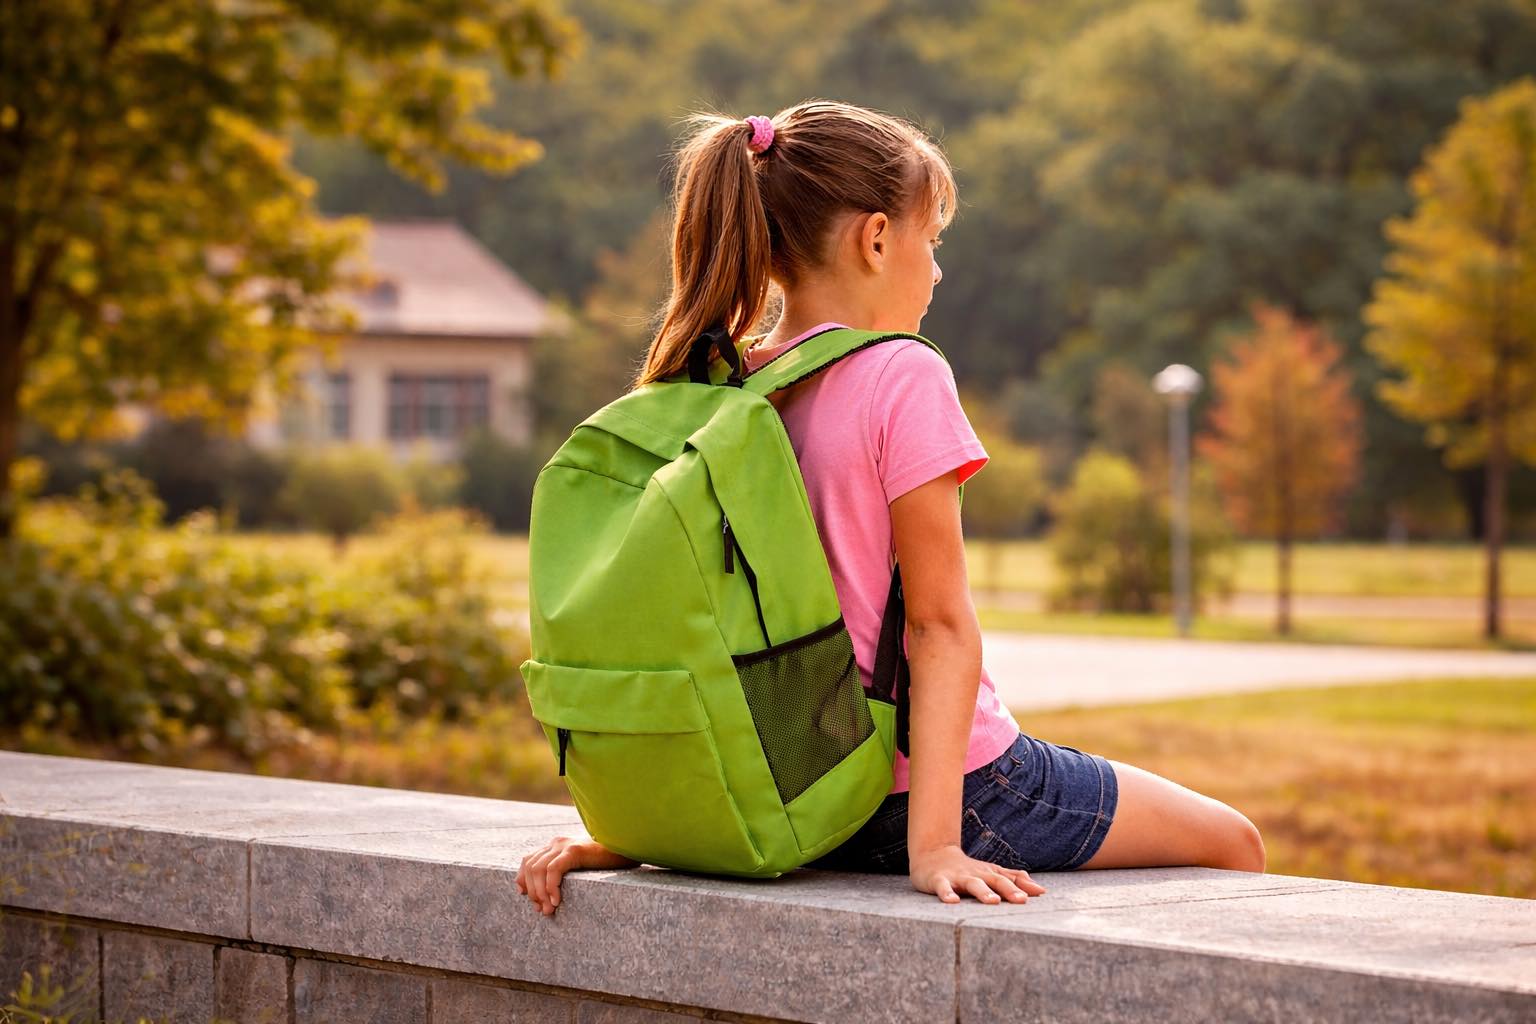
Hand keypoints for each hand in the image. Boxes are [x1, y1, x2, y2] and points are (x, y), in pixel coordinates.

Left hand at [515, 836, 639, 915]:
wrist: (626, 849)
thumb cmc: (606, 864)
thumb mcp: (579, 868)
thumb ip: (563, 875)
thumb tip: (546, 900)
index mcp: (555, 846)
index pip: (528, 861)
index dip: (524, 881)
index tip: (533, 901)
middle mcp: (556, 843)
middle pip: (530, 867)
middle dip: (533, 892)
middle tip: (543, 911)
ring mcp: (564, 845)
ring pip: (538, 869)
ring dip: (540, 893)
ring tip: (550, 909)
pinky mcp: (574, 850)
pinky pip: (554, 870)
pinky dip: (551, 887)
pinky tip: (557, 900)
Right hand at [909, 843, 1046, 904]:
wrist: (932, 853)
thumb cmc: (966, 869)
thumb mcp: (990, 872)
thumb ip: (1013, 879)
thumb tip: (1040, 889)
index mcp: (989, 873)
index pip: (1009, 879)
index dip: (1024, 886)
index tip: (1041, 894)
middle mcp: (976, 874)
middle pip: (995, 881)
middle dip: (1009, 890)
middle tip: (1022, 900)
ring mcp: (957, 877)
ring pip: (972, 884)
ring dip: (983, 892)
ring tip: (993, 901)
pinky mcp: (938, 880)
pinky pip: (943, 887)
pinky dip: (947, 894)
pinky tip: (952, 902)